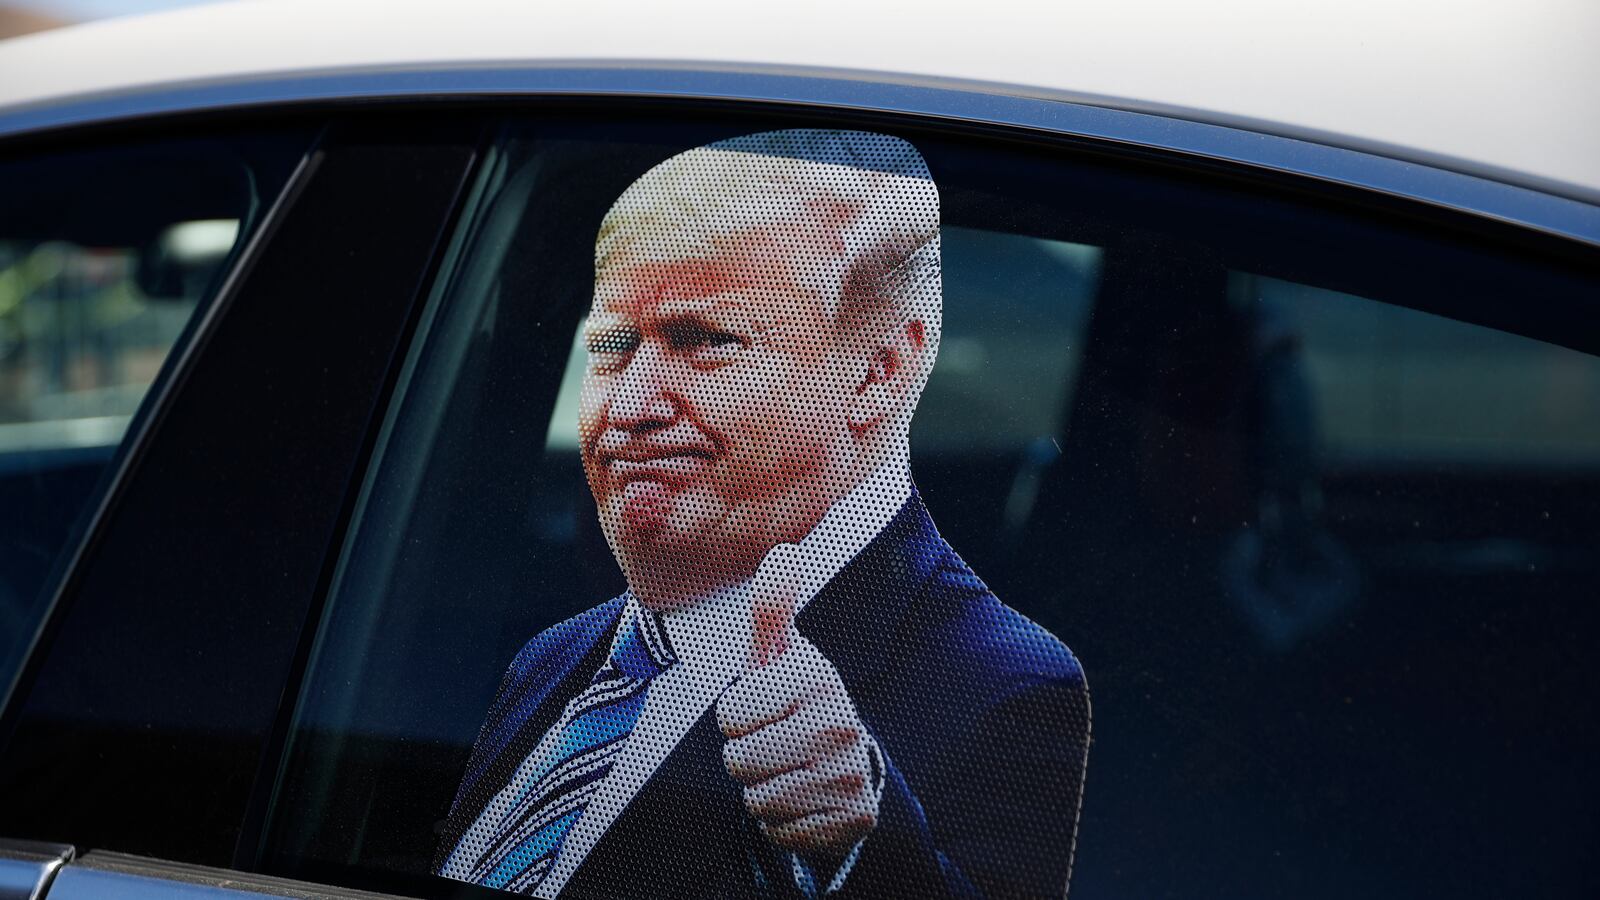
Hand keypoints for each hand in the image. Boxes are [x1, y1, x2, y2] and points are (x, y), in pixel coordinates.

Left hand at [716, 544, 879, 858]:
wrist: (847, 767)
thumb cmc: (795, 704)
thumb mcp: (779, 657)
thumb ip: (772, 609)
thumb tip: (783, 550)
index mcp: (816, 677)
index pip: (730, 712)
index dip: (735, 715)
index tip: (761, 709)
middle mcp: (839, 722)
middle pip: (739, 760)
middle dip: (744, 757)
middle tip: (772, 744)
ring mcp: (848, 773)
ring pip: (757, 799)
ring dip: (761, 792)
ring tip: (786, 771)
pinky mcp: (852, 819)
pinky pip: (780, 832)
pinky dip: (782, 824)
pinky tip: (802, 801)